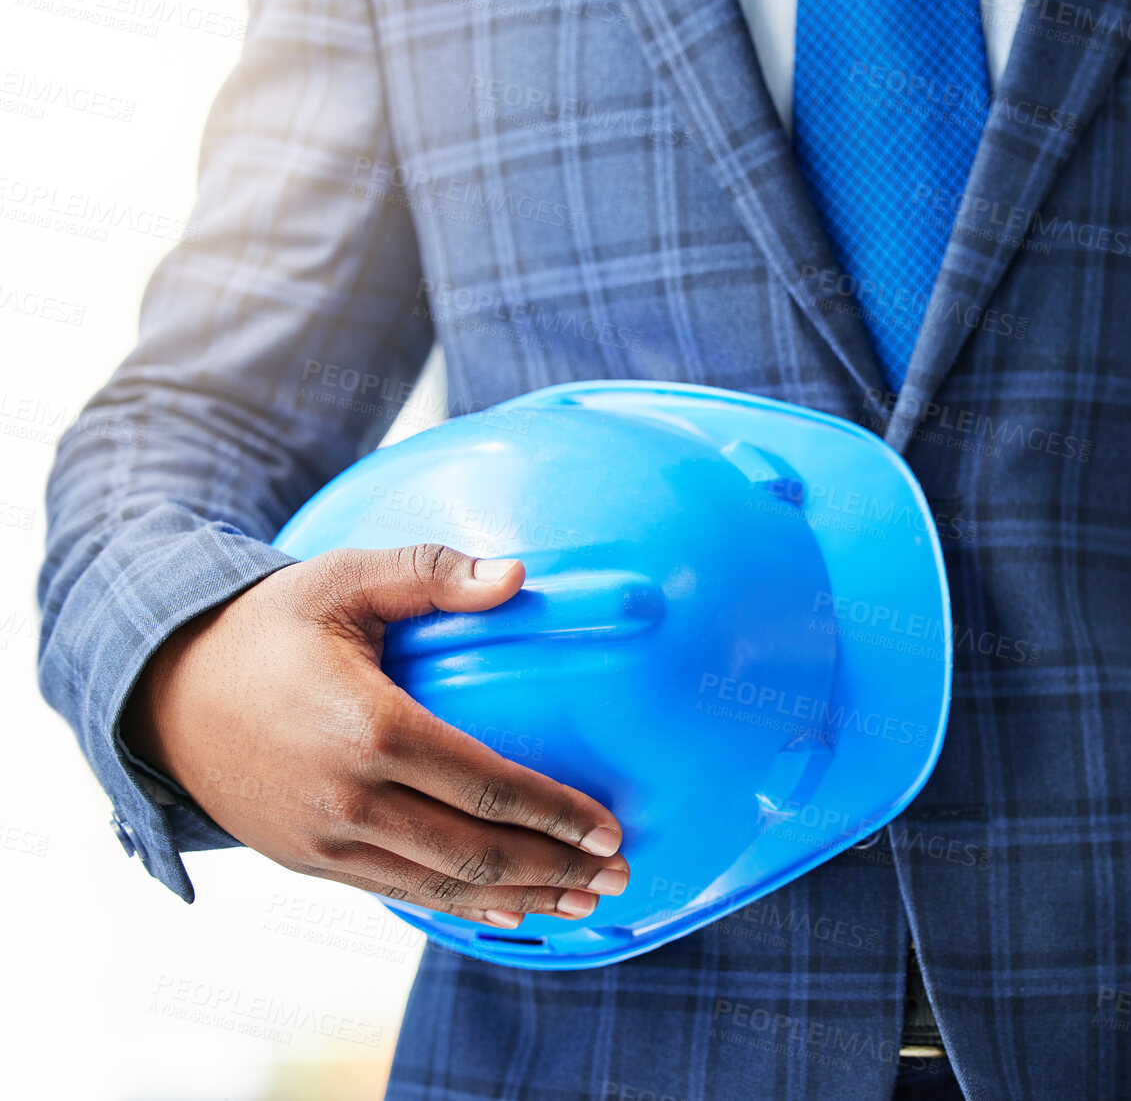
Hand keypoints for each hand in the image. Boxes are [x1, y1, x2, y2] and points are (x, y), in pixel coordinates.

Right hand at [122, 543, 628, 928]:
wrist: (160, 691)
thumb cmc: (266, 625)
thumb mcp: (344, 580)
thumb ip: (432, 576)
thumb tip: (516, 575)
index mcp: (368, 727)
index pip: (486, 786)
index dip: (556, 813)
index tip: (611, 826)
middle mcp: (347, 797)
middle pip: (474, 852)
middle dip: (556, 868)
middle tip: (618, 874)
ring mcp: (324, 839)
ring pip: (441, 886)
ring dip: (521, 897)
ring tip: (583, 902)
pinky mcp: (308, 861)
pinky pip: (397, 893)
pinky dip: (460, 907)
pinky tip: (507, 907)